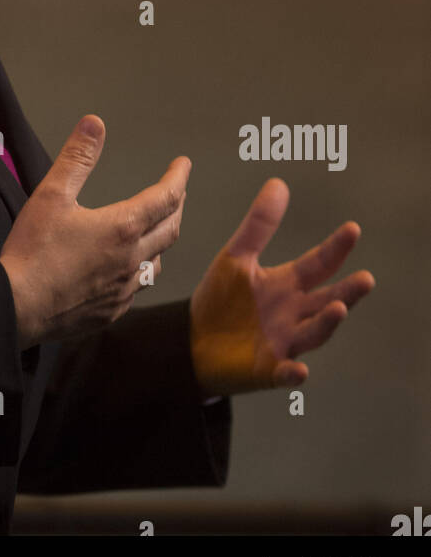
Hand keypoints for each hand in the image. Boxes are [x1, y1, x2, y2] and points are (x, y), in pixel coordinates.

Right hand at [0, 115, 190, 348]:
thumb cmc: (33, 250)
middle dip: (176, 206)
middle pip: (169, 229)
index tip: (183, 165)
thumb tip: (95, 123)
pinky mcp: (111, 311)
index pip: (165, 197)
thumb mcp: (52, 195)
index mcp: (122, 227)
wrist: (18, 306)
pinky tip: (129, 270)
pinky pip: (137, 288)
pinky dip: (141, 271)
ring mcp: (124, 289)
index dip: (177, 178)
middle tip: (176, 192)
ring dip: (161, 240)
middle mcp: (132, 260)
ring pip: (156, 262)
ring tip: (157, 229)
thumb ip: (77, 158)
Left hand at [189, 178, 374, 396]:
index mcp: (286, 285)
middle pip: (325, 300)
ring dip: (326, 323)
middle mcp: (293, 314)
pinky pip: (283, 373)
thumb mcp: (237, 257)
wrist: (191, 340)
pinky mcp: (267, 370)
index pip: (317, 264)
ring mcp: (283, 343)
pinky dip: (293, 372)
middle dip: (346, 291)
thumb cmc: (220, 299)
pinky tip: (300, 370)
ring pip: (312, 334)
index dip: (335, 248)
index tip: (353, 228)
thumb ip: (259, 225)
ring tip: (339, 308)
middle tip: (366, 278)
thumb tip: (279, 183)